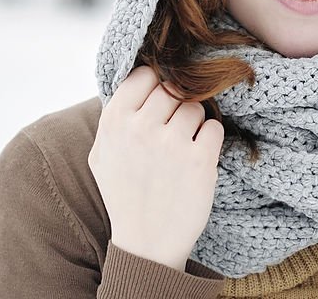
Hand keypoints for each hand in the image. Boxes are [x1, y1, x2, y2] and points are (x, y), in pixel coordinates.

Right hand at [88, 65, 223, 270]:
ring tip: (183, 149)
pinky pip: (214, 128)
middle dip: (176, 106)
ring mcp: (171, 144)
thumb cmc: (125, 194)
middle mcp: (140, 128)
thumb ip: (115, 115)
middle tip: (172, 131)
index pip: (145, 74)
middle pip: (173, 88)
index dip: (156, 85)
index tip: (159, 104)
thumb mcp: (102, 153)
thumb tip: (138, 78)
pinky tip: (197, 159)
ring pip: (196, 107)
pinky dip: (210, 141)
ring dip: (194, 124)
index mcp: (114, 122)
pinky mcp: (199, 161)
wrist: (146, 243)